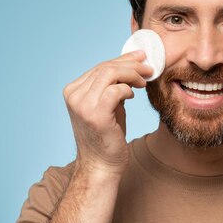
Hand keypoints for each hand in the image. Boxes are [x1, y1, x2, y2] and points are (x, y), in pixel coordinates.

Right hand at [62, 50, 152, 176]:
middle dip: (131, 65)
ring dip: (132, 74)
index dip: (122, 59)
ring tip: (144, 81)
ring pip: (110, 74)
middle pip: (105, 68)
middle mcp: (74, 95)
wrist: (101, 165)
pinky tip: (133, 95)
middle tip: (148, 68)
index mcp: (73, 90)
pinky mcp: (95, 114)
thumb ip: (112, 85)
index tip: (140, 57)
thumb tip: (131, 64)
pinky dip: (127, 89)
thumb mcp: (108, 105)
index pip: (100, 66)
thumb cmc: (107, 135)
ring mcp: (82, 104)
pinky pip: (115, 90)